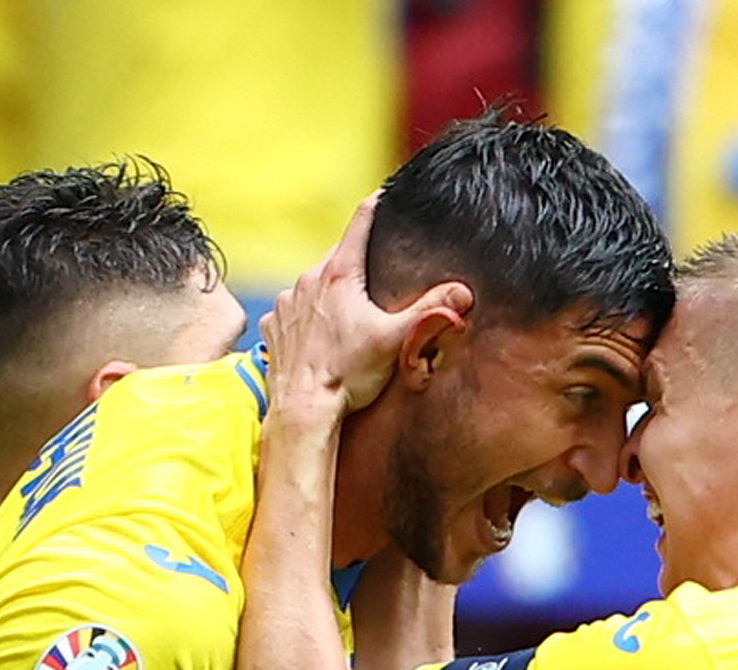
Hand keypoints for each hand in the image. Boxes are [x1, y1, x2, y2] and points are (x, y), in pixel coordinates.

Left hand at [265, 193, 471, 415]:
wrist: (303, 409)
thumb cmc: (348, 375)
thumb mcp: (396, 341)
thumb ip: (430, 312)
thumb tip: (463, 292)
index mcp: (340, 274)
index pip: (360, 223)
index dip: (376, 205)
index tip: (384, 193)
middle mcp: (308, 280)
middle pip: (338, 258)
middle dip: (356, 264)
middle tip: (375, 282)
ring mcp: (288, 303)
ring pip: (314, 286)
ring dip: (329, 295)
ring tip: (348, 320)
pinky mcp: (274, 327)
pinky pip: (293, 312)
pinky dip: (306, 318)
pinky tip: (320, 338)